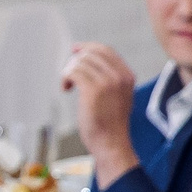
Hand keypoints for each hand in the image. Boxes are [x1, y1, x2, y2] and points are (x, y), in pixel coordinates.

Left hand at [61, 43, 139, 187]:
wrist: (111, 143)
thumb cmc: (109, 124)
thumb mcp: (118, 96)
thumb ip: (110, 79)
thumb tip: (87, 59)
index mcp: (127, 76)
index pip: (106, 50)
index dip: (88, 47)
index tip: (75, 50)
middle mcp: (119, 76)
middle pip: (90, 54)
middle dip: (75, 62)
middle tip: (69, 77)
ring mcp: (107, 82)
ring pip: (80, 62)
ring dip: (68, 72)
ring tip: (68, 86)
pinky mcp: (93, 90)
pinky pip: (73, 72)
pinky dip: (65, 78)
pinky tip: (65, 89)